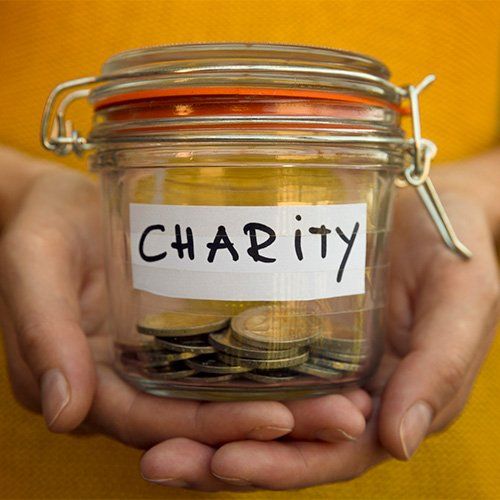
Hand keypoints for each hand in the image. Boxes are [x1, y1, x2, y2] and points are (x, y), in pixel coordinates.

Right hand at [0, 153, 370, 490]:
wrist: (59, 206)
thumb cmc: (43, 228)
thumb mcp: (34, 265)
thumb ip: (41, 330)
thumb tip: (63, 411)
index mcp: (88, 385)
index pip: (155, 425)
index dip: (214, 429)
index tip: (280, 419)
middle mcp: (127, 386)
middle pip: (200, 421)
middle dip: (270, 427)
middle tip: (343, 415)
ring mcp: (157, 363)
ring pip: (221, 399)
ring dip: (284, 406)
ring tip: (349, 398)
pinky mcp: (180, 335)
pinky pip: (225, 362)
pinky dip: (268, 370)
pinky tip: (317, 362)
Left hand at [138, 156, 499, 489]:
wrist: (428, 205)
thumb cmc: (455, 250)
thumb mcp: (462, 301)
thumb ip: (440, 367)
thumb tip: (400, 441)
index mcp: (387, 399)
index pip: (331, 452)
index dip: (280, 465)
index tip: (224, 463)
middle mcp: (345, 391)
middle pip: (282, 441)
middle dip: (223, 458)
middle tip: (161, 461)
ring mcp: (316, 360)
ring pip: (259, 408)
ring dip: (207, 429)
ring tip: (150, 438)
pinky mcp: (292, 326)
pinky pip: (251, 360)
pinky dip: (215, 376)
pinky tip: (170, 375)